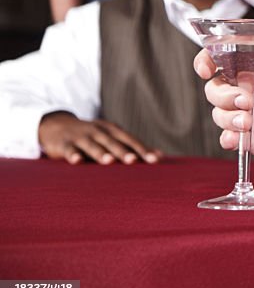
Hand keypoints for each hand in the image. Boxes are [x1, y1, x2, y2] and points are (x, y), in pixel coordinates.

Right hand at [38, 112, 160, 164]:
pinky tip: (77, 161)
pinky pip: (69, 150)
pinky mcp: (64, 144)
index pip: (130, 140)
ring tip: (109, 161)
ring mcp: (81, 137)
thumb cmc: (93, 137)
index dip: (142, 149)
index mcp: (112, 131)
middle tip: (134, 161)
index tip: (155, 160)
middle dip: (124, 152)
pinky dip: (73, 155)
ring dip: (100, 153)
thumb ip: (132, 148)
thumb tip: (160, 156)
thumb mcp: (112, 139)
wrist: (57, 126)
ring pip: (92, 146)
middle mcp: (99, 132)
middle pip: (113, 142)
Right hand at [199, 6, 253, 154]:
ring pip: (219, 112)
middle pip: (214, 87)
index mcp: (249, 62)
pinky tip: (238, 138)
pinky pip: (228, 137)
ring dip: (228, 117)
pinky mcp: (246, 132)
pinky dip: (229, 138)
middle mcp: (240, 85)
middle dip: (223, 94)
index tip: (206, 67)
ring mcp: (241, 109)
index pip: (216, 55)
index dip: (205, 60)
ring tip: (248, 120)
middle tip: (245, 99)